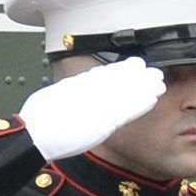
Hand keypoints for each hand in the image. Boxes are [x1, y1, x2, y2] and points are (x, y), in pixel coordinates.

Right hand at [20, 57, 163, 162]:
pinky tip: (152, 99)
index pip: (105, 74)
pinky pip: (127, 110)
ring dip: (144, 86)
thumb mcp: (55, 94)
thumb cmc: (40, 118)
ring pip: (127, 92)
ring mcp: (98, 105)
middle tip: (152, 69)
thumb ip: (71, 90)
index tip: (134, 63)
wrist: (37, 131)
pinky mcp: (105, 121)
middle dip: (137, 74)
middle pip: (119, 80)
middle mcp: (91, 91)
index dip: (122, 68)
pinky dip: (140, 103)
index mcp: (78, 84)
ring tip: (157, 81)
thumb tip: (76, 86)